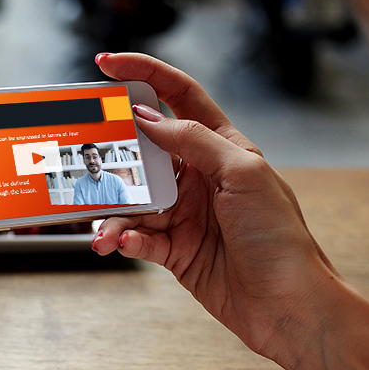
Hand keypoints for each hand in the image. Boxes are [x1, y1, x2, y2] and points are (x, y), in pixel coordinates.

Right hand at [92, 53, 340, 362]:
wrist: (289, 305)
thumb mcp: (242, 174)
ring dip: (112, 212)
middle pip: (142, 149)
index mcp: (222, 146)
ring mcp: (184, 213)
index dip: (143, 73)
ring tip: (102, 229)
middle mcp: (199, 175)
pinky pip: (136, 237)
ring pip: (131, 199)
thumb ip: (193, 141)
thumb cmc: (280, 236)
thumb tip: (147, 118)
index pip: (178, 96)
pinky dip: (124, 239)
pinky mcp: (173, 250)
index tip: (105, 64)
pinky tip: (120, 244)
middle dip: (109, 152)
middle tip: (79, 153)